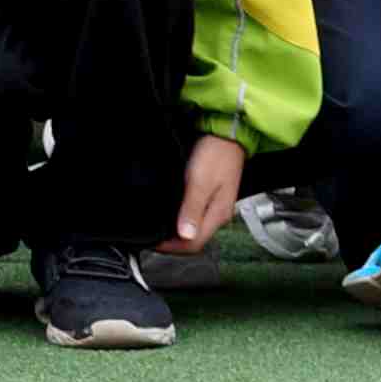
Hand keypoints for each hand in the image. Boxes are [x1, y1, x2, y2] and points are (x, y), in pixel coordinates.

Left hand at [166, 132, 245, 256]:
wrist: (227, 133)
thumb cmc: (216, 154)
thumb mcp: (200, 182)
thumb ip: (191, 209)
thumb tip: (185, 235)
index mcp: (217, 214)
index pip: (194, 244)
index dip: (171, 247)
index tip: (154, 242)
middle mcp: (218, 213)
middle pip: (194, 240)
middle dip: (173, 243)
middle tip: (153, 238)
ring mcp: (215, 205)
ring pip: (194, 229)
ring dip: (176, 232)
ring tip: (159, 228)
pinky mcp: (211, 195)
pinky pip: (195, 215)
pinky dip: (181, 219)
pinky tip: (171, 213)